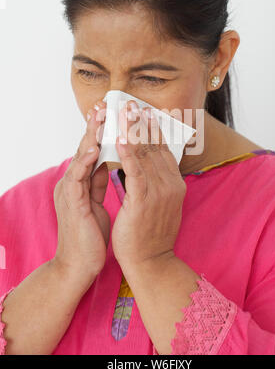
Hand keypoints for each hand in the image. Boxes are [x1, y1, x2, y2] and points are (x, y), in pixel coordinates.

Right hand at [53, 100, 109, 282]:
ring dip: (89, 136)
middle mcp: (72, 182)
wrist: (79, 265)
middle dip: (94, 125)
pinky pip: (77, 179)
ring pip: (79, 157)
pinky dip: (84, 162)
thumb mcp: (96, 201)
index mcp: (80, 181)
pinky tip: (93, 149)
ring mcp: (69, 192)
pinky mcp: (71, 204)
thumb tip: (106, 162)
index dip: (101, 130)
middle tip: (103, 103)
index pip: (92, 149)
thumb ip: (97, 180)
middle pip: (84, 147)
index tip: (111, 111)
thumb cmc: (90, 234)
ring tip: (98, 116)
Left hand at [111, 100, 186, 270]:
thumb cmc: (150, 233)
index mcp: (175, 183)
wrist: (151, 262)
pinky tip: (120, 136)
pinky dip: (128, 152)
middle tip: (131, 103)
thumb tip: (148, 162)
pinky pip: (135, 171)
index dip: (152, 128)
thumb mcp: (159, 203)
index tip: (143, 111)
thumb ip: (156, 181)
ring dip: (133, 130)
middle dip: (141, 122)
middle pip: (154, 146)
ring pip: (145, 154)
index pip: (163, 149)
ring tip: (123, 111)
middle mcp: (171, 184)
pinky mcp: (143, 201)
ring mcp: (159, 192)